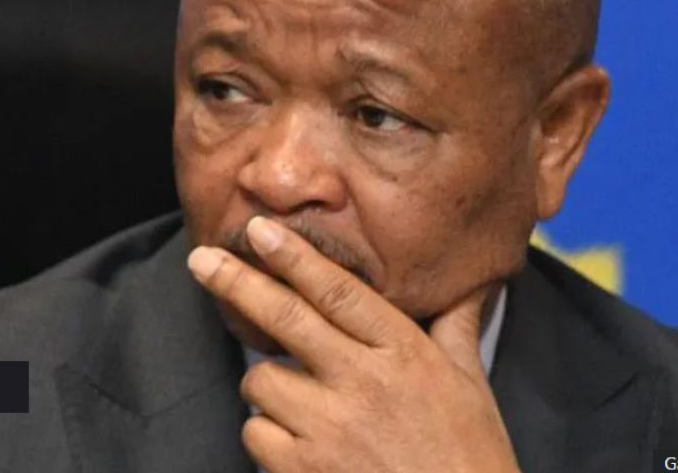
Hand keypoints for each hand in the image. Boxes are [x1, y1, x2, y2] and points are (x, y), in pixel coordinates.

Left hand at [187, 216, 519, 472]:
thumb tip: (475, 284)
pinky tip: (295, 441)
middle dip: (237, 283)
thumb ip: (458, 327)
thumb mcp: (472, 385)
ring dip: (266, 385)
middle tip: (202, 260)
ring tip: (296, 399)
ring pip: (261, 381)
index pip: (338, 292)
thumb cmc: (469, 457)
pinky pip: (255, 434)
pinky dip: (265, 434)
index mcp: (405, 353)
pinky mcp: (304, 470)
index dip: (294, 256)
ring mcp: (330, 429)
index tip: (259, 229)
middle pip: (286, 318)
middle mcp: (364, 383)